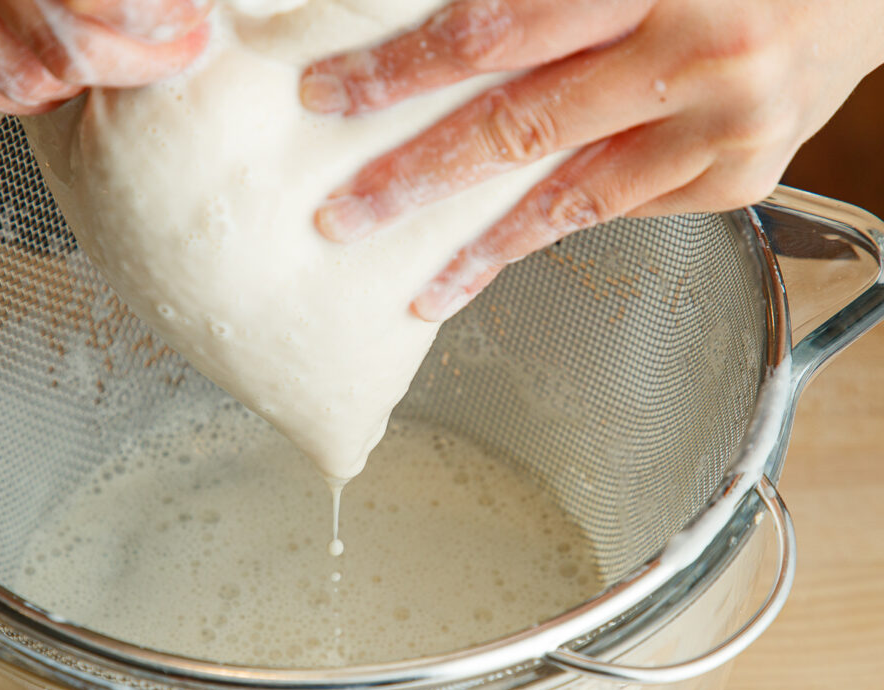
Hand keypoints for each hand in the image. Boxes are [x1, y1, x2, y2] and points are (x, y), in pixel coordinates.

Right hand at [0, 0, 211, 113]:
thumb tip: (189, 0)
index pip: (104, 5)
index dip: (163, 21)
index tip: (193, 17)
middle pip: (67, 52)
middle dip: (139, 62)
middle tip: (176, 45)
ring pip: (20, 81)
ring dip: (86, 83)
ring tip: (125, 56)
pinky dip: (23, 95)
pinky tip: (62, 76)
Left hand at [301, 0, 883, 320]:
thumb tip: (443, 22)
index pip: (496, 29)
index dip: (404, 69)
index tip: (330, 96)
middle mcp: (697, 50)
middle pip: (520, 125)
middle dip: (416, 177)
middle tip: (341, 216)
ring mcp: (728, 123)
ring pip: (571, 196)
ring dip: (479, 243)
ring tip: (412, 280)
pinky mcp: (743, 174)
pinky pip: (621, 209)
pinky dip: (548, 230)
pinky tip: (489, 257)